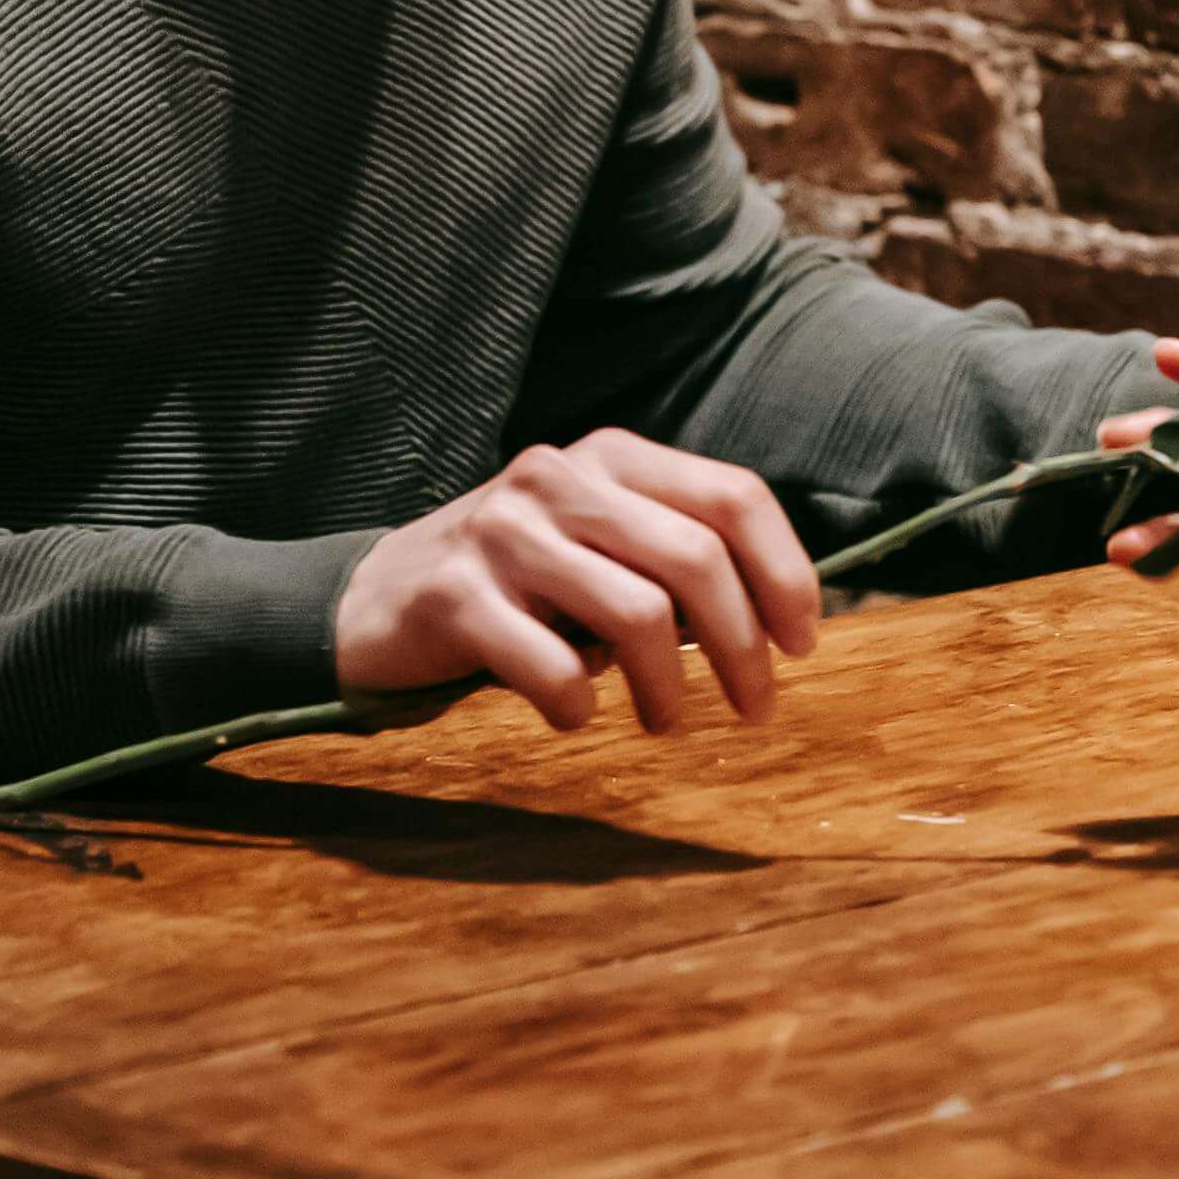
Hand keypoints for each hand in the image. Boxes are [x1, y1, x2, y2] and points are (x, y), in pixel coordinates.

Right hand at [335, 432, 822, 736]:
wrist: (378, 600)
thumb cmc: (520, 585)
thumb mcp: (598, 543)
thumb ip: (674, 558)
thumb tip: (781, 620)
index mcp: (610, 456)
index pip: (733, 496)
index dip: (785, 573)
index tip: (801, 642)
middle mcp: (559, 478)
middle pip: (696, 560)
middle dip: (742, 647)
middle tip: (755, 708)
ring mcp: (503, 532)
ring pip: (638, 614)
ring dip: (668, 689)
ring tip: (665, 722)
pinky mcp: (455, 596)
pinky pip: (554, 667)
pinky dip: (580, 705)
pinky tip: (575, 715)